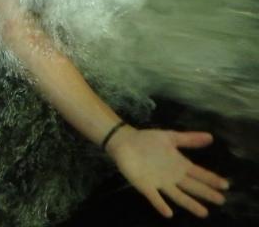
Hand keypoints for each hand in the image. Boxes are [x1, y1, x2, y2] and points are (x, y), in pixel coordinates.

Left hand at [107, 126, 229, 217]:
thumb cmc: (147, 140)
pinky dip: (161, 204)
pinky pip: (154, 197)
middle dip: (206, 193)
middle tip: (221, 200)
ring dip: (190, 204)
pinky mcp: (145, 186)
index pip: (199, 174)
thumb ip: (189, 139)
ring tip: (204, 212)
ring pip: (178, 195)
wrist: (124, 141)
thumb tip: (210, 137)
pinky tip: (169, 213)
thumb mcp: (170, 137)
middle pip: (192, 187)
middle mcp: (173, 176)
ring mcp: (160, 183)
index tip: (225, 185)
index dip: (211, 179)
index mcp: (179, 165)